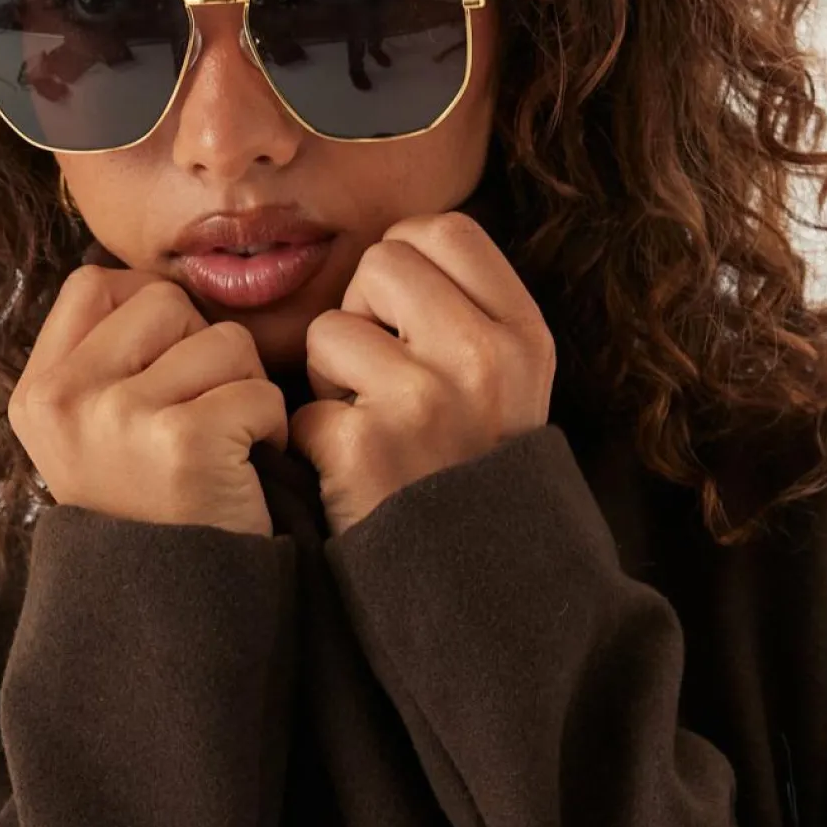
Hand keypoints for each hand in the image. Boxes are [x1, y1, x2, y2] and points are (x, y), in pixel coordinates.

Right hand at [10, 265, 289, 537]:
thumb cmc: (152, 514)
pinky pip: (259, 391)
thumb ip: (106, 361)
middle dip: (204, 352)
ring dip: (244, 389)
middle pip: (165, 302)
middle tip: (203, 418)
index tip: (167, 375)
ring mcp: (119, 418)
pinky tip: (246, 472)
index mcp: (36, 393)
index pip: (94, 283)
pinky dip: (271, 430)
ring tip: (225, 448)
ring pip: (223, 340)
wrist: (176, 614)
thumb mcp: (93, 436)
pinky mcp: (183, 443)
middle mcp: (65, 399)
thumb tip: (151, 283)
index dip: (149, 314)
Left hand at [286, 210, 555, 537]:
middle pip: (381, 262)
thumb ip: (469, 313)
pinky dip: (314, 444)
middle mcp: (482, 359)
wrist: (483, 596)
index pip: (444, 230)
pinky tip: (352, 475)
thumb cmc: (475, 477)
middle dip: (363, 313)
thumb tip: (395, 247)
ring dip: (330, 380)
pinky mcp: (365, 449)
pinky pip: (302, 408)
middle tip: (380, 375)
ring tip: (369, 426)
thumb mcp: (512, 386)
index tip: (403, 315)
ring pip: (329, 330)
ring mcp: (424, 402)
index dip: (406, 261)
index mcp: (524, 337)